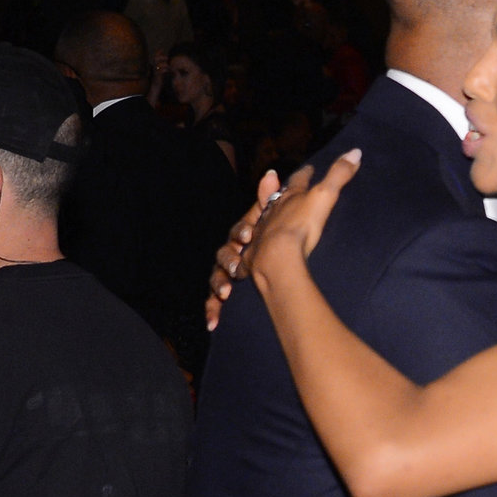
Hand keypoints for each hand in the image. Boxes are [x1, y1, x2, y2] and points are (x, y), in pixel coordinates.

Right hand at [205, 169, 280, 330]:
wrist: (284, 276)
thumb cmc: (283, 242)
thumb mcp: (281, 220)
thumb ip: (273, 198)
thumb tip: (271, 173)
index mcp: (248, 236)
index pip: (240, 230)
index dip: (243, 232)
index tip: (250, 236)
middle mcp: (235, 253)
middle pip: (224, 252)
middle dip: (230, 258)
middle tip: (239, 266)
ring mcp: (229, 274)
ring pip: (216, 275)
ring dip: (220, 282)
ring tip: (227, 291)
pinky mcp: (225, 295)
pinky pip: (213, 301)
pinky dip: (212, 310)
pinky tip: (213, 322)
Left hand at [245, 151, 360, 281]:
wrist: (276, 255)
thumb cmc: (301, 225)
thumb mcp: (324, 196)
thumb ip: (338, 175)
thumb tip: (356, 151)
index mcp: (289, 198)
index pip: (298, 180)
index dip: (304, 173)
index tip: (308, 168)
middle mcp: (272, 211)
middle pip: (275, 197)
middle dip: (278, 191)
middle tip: (276, 183)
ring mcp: (261, 231)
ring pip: (261, 219)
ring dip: (264, 217)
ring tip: (265, 217)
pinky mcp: (254, 252)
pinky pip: (250, 248)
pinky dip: (250, 246)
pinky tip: (247, 250)